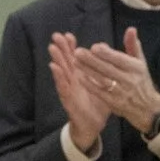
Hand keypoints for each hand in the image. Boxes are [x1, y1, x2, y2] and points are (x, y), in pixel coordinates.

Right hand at [48, 34, 107, 155]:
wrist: (93, 125)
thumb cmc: (98, 104)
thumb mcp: (105, 85)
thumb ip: (106, 69)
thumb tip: (107, 52)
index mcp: (82, 76)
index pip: (76, 58)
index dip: (71, 47)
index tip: (69, 35)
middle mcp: (74, 81)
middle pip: (66, 62)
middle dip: (61, 49)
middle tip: (56, 35)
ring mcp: (70, 90)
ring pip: (62, 72)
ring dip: (57, 59)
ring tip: (52, 47)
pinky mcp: (68, 99)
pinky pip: (62, 87)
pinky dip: (58, 76)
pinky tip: (54, 67)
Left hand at [79, 28, 159, 131]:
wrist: (147, 108)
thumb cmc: (141, 81)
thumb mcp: (140, 62)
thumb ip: (133, 45)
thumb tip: (131, 29)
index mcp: (136, 68)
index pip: (119, 59)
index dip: (106, 53)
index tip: (94, 47)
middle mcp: (129, 80)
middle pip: (108, 68)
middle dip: (92, 60)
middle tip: (78, 52)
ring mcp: (120, 92)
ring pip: (102, 79)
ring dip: (87, 70)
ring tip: (75, 61)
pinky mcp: (113, 102)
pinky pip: (99, 92)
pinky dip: (89, 84)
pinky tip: (79, 77)